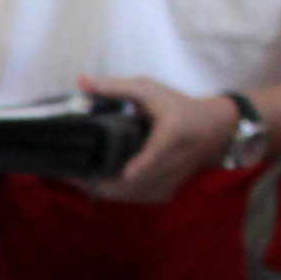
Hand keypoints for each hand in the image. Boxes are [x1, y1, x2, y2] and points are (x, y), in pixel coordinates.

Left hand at [80, 75, 234, 202]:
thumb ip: (114, 87)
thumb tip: (81, 81)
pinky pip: (136, 198)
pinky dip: (114, 193)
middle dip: (99, 181)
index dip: (144, 162)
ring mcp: (171, 178)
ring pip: (132, 193)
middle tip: (67, 174)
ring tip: (73, 180)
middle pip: (135, 180)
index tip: (129, 174)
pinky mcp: (167, 190)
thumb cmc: (177, 105)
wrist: (213, 128)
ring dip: (102, 189)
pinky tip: (94, 186)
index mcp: (172, 132)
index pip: (159, 148)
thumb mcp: (147, 89)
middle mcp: (173, 159)